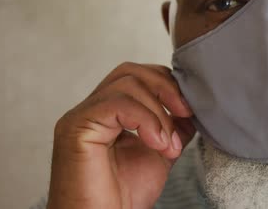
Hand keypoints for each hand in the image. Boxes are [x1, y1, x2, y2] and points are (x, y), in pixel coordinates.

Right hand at [47, 63, 194, 208]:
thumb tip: (191, 106)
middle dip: (166, 88)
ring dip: (158, 113)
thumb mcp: (160, 152)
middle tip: (186, 114)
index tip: (190, 110)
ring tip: (168, 145)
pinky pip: (114, 103)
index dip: (168, 85)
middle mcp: (92, 109)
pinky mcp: (75, 127)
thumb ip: (172, 126)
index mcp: (108, 112)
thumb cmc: (124, 196)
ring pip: (126, 84)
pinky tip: (156, 143)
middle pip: (131, 71)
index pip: (139, 76)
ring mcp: (81, 116)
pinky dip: (144, 119)